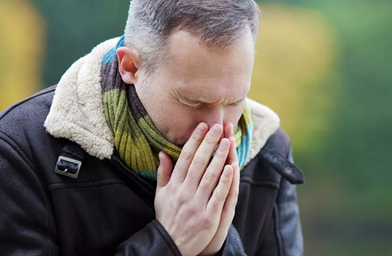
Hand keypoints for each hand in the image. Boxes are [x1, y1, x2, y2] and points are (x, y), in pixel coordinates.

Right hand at [155, 123, 234, 255]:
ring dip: (219, 157)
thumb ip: (163, 173)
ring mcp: (196, 204)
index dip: (194, 141)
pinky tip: (231, 167)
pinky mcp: (208, 217)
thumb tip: (162, 153)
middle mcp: (184, 192)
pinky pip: (218, 195)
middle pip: (198, 163)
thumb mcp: (160, 195)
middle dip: (208, 143)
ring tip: (226, 141)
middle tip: (217, 127)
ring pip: (210, 176)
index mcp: (173, 186)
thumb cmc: (167, 217)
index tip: (202, 126)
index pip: (185, 158)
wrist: (170, 244)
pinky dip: (225, 181)